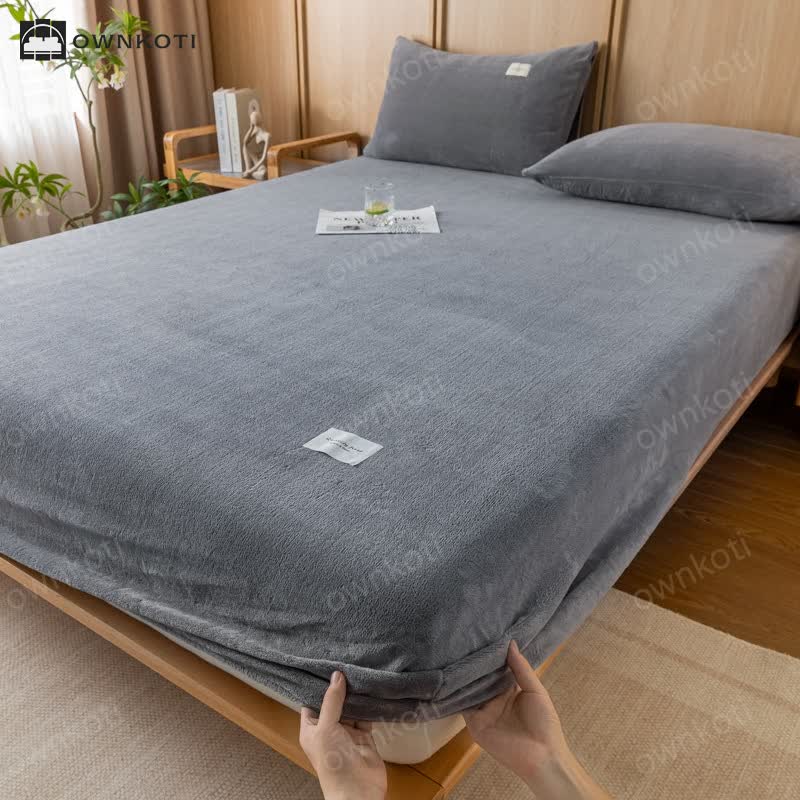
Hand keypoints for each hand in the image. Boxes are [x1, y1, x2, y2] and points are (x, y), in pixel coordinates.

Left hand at [300, 671, 387, 799]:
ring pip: (351, 709)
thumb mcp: (326, 727)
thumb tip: (336, 676)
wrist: (358, 791)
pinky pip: (365, 717)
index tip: (326, 666)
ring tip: (360, 673)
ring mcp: (347, 734)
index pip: (312, 703)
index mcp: (311, 730)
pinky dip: (368, 706)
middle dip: (340, 688)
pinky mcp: (364, 737)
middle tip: (347, 664)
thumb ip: (331, 701)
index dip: (318, 687)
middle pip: (333, 704)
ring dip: (355, 696)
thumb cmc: (333, 763)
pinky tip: (371, 692)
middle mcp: (328, 730)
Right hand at [463, 641, 610, 799]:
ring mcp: (483, 711)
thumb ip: (521, 668)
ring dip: (464, 676)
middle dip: (475, 664)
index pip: (496, 670)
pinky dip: (457, 694)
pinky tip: (452, 677)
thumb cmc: (545, 724)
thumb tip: (510, 643)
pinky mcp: (475, 723)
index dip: (491, 656)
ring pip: (470, 690)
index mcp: (510, 691)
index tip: (482, 636)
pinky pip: (463, 706)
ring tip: (455, 654)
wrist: (542, 756)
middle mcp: (495, 699)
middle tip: (464, 641)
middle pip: (481, 678)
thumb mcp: (535, 690)